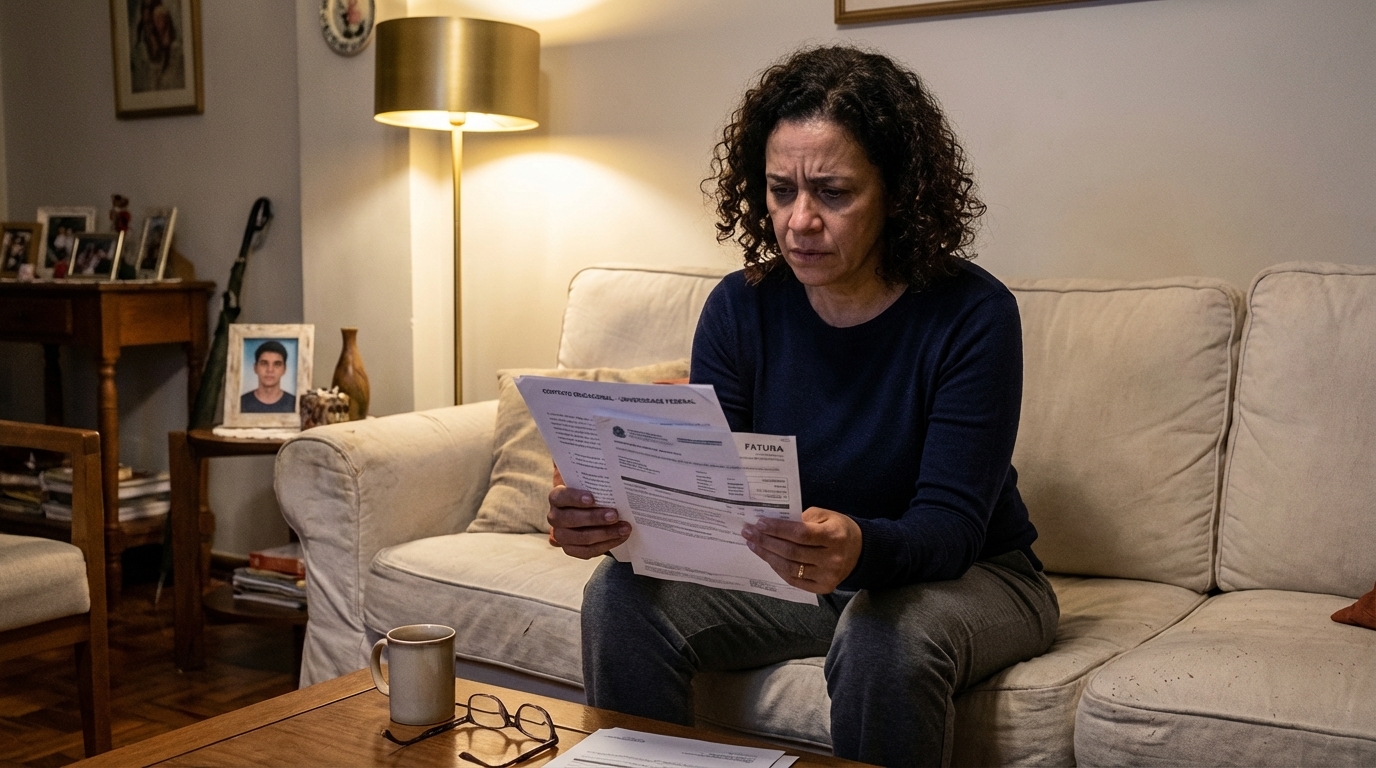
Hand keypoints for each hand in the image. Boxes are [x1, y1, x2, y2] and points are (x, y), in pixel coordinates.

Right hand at [548, 468, 630, 558]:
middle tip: (614, 515)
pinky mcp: (571, 549)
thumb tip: (608, 465)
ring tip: (624, 528)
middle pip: (570, 519)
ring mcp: (561, 535)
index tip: (592, 498)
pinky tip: (620, 537)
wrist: (588, 511)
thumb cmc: (591, 492)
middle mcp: (555, 517)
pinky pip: (587, 551)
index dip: (575, 498)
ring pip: (580, 538)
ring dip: (604, 534)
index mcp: (556, 497)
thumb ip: (593, 476)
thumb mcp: (589, 482)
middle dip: (594, 518)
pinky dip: (606, 545)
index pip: (560, 497)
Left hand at [741, 507, 861, 593]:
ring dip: (767, 556)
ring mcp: (828, 576)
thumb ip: (801, 518)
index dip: (778, 529)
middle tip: (748, 533)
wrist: (861, 551)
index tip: (759, 523)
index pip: (800, 533)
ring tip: (753, 545)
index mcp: (834, 536)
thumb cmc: (838, 528)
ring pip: (790, 568)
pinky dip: (778, 569)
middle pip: (792, 552)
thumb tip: (773, 524)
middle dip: (766, 542)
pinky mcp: (824, 588)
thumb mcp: (825, 515)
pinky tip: (768, 558)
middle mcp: (832, 558)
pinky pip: (794, 580)